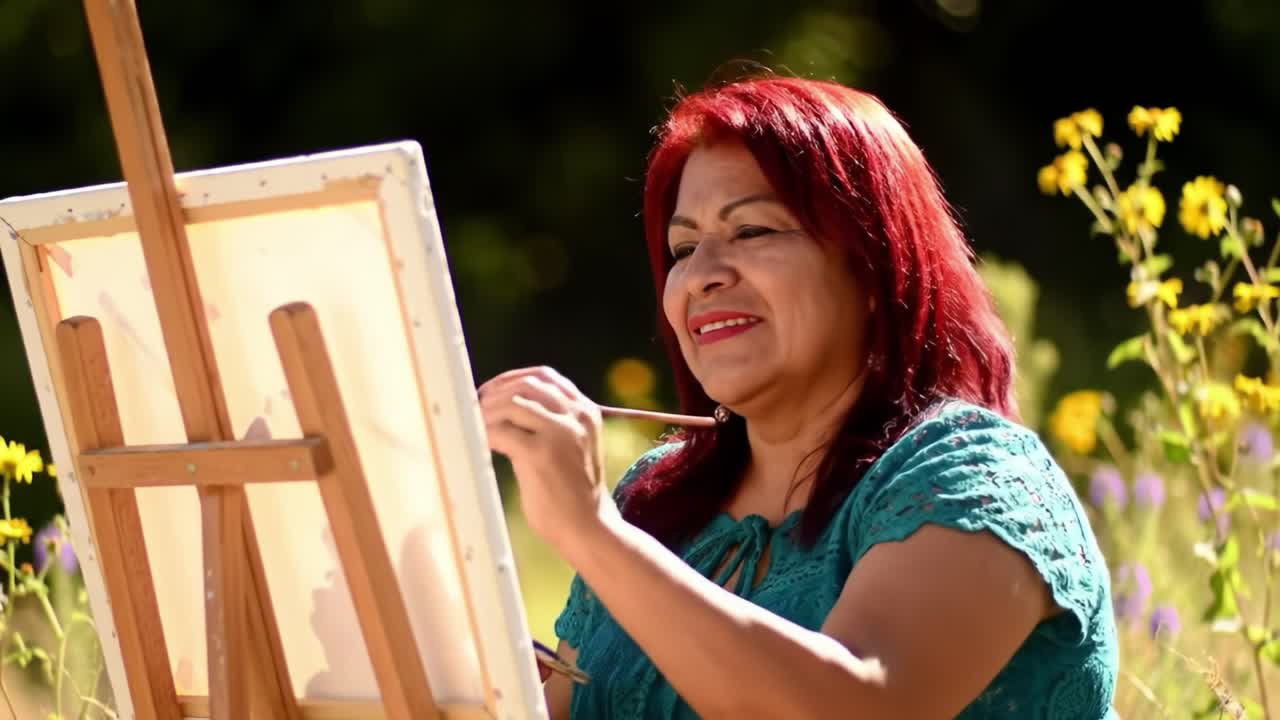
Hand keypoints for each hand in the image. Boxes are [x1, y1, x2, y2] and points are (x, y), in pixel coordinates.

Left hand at [478, 366, 613, 550]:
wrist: (587, 525)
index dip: (511, 379)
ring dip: (487, 414)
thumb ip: (554, 421)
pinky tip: (481, 445)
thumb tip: (506, 402)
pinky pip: (500, 431)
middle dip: (495, 394)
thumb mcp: (574, 444)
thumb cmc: (573, 489)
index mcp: (586, 411)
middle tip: (475, 410)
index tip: (491, 391)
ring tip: (476, 429)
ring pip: (511, 403)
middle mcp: (576, 416)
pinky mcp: (540, 453)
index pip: (544, 376)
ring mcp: (559, 433)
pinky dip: (484, 434)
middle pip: (525, 385)